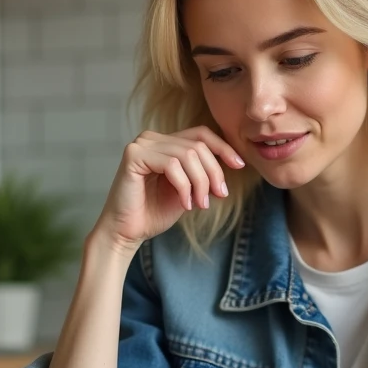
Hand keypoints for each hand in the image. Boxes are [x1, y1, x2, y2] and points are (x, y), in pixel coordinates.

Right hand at [93, 127, 244, 254]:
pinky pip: (172, 165)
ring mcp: (142, 144)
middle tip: (218, 196)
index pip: (201, 134)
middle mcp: (152, 138)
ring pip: (188, 155)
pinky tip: (185, 204)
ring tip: (199, 204)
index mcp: (165, 142)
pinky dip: (184, 186)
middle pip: (198, 146)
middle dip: (213, 173)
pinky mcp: (133, 155)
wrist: (128, 232)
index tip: (240, 166)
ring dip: (200, 183)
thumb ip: (204, 173)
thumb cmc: (154, 212)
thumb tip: (234, 162)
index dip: (223, 148)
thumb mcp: (189, 190)